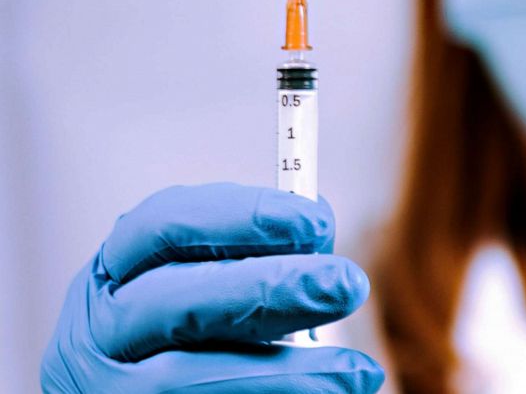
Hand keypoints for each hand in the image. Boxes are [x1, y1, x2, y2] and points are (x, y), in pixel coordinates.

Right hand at [41, 183, 383, 392]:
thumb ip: (248, 255)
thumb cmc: (191, 331)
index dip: (242, 217)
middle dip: (269, 289)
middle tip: (346, 284)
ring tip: (355, 371)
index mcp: (116, 269)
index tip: (317, 221)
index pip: (163, 224)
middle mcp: (102, 328)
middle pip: (176, 302)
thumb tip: (317, 229)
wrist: (153, 392)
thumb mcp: (204, 281)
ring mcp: (109, 387)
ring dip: (281, 373)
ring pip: (181, 379)